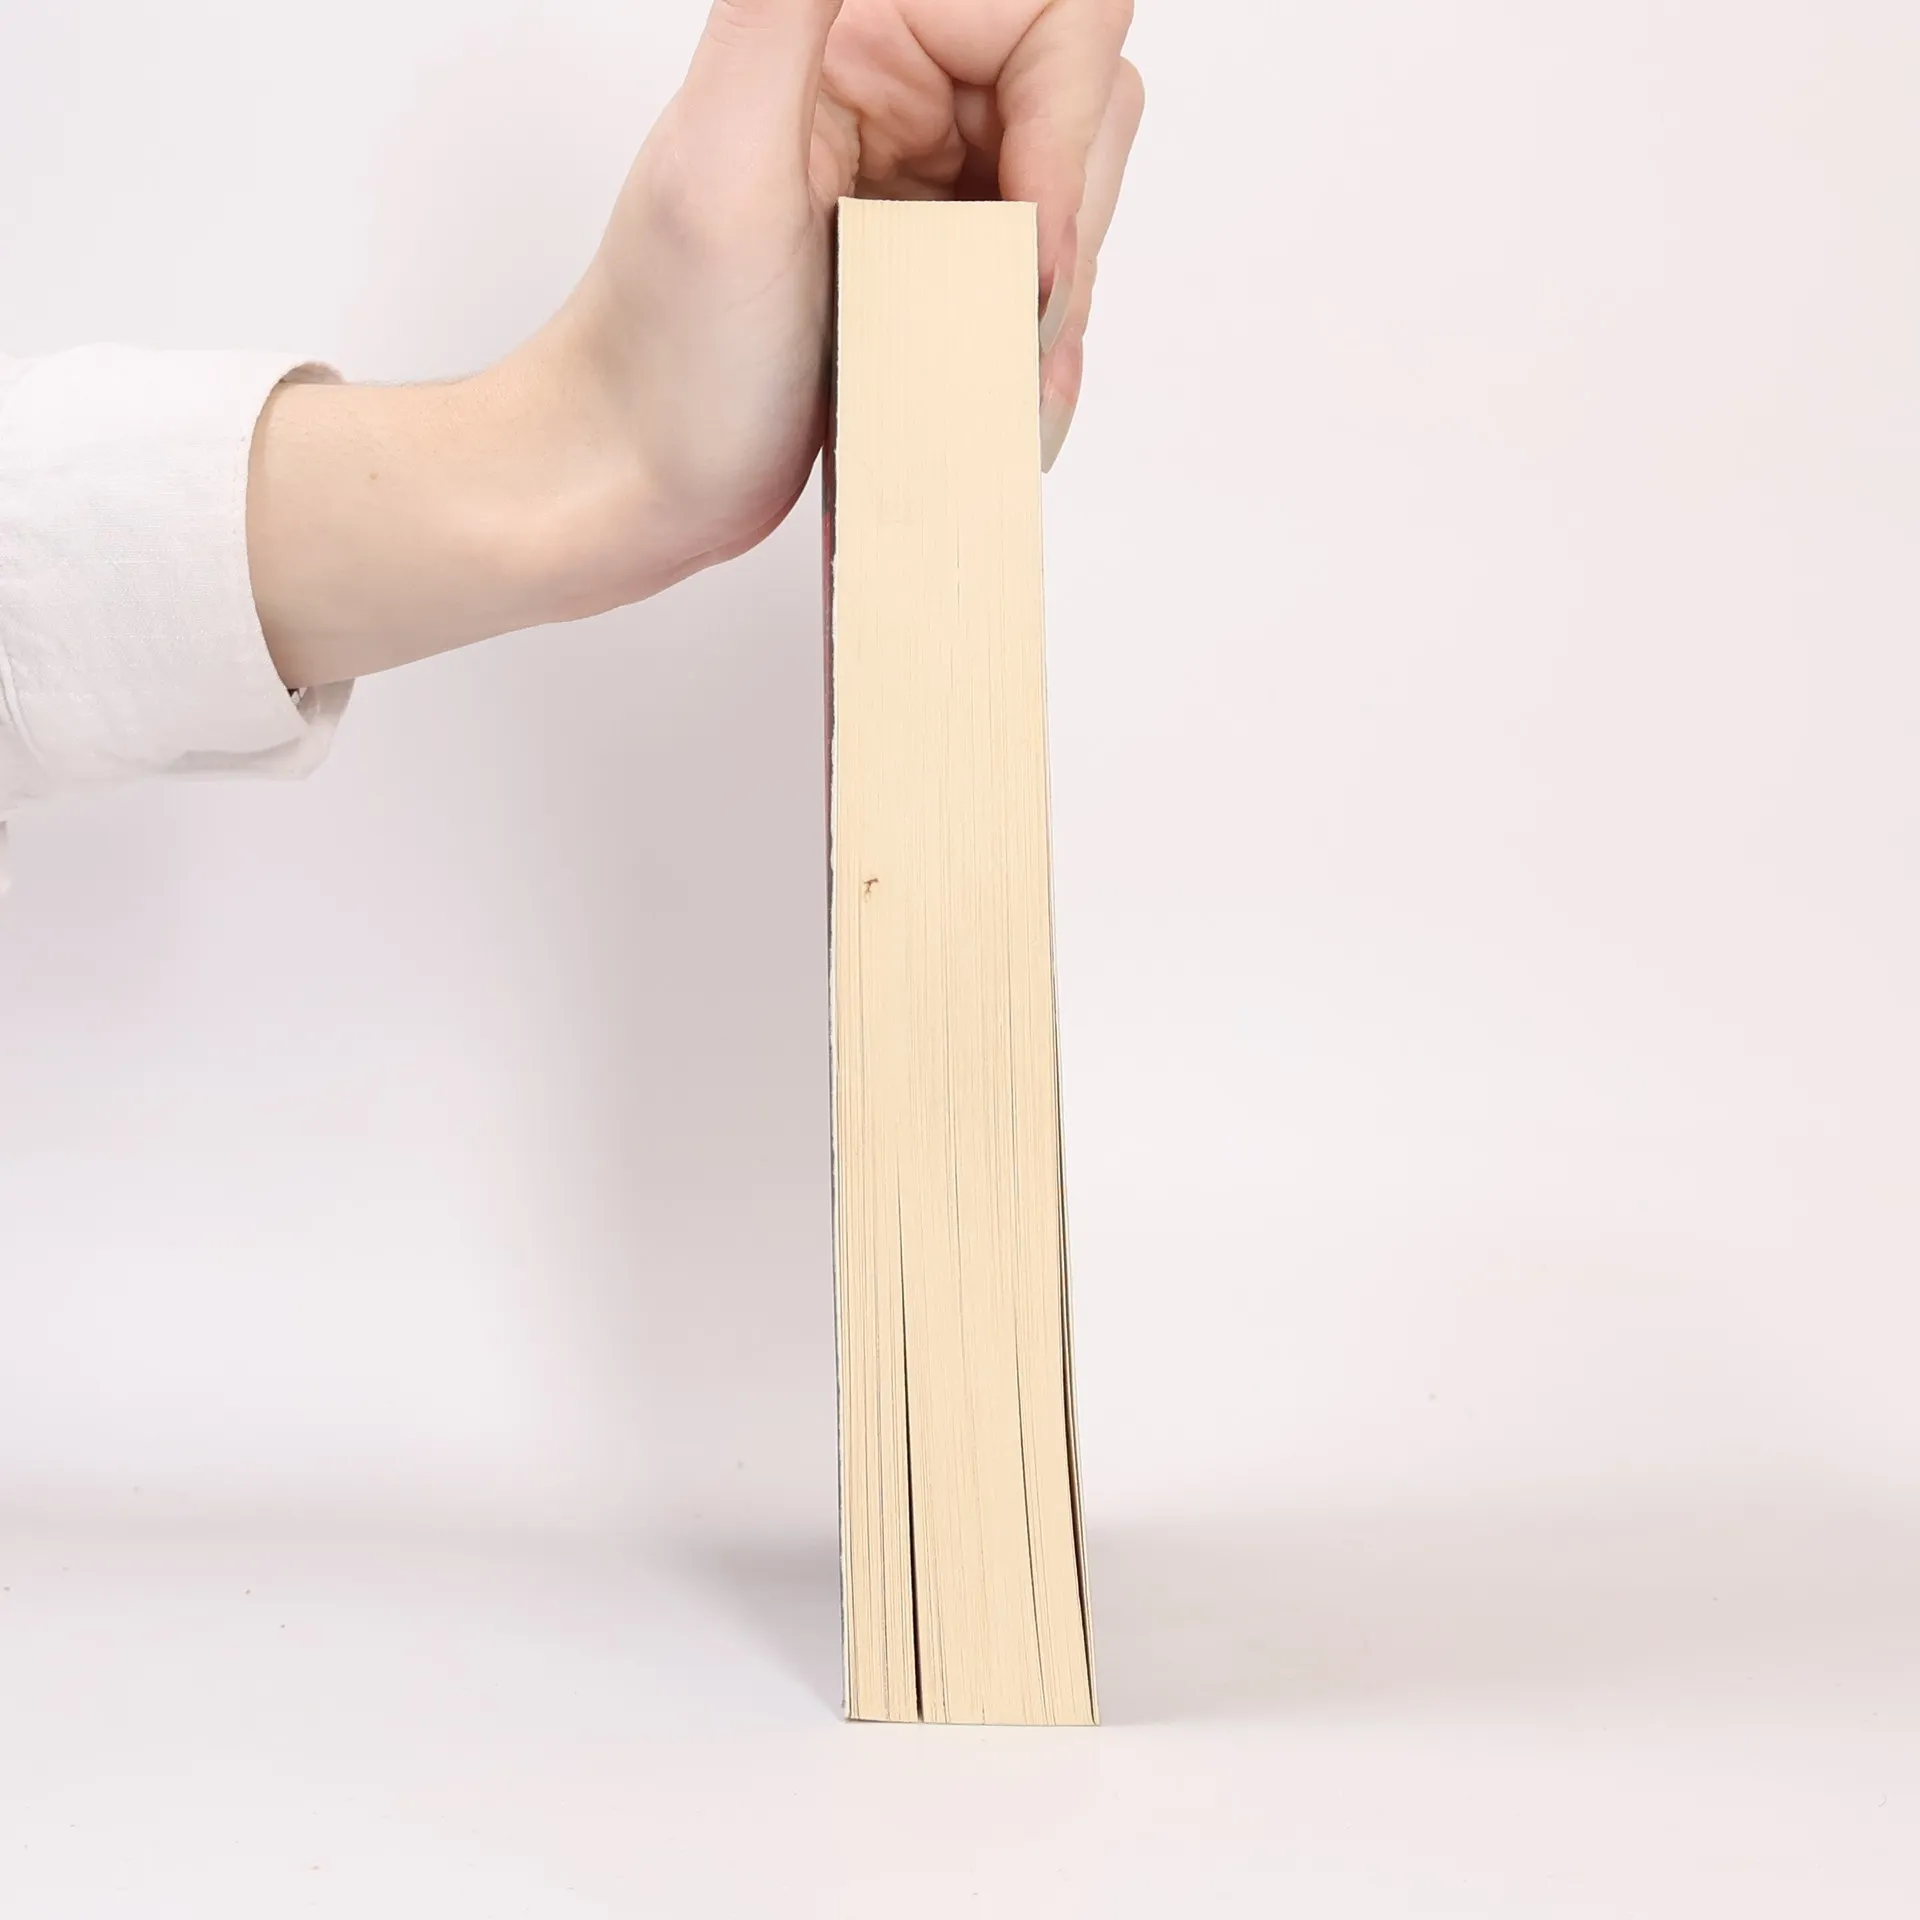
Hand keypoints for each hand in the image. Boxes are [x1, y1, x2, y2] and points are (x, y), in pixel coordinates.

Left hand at [252, 0, 1141, 687]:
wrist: (639, 476)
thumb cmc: (666, 348)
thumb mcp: (722, 155)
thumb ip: (790, 3)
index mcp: (855, 31)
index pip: (1053, 21)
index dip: (1064, 127)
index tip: (1025, 240)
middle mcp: (900, 91)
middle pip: (1085, 108)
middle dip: (1065, 228)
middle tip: (1006, 318)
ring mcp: (924, 182)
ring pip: (1075, 202)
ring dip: (1056, 305)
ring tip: (991, 377)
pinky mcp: (934, 267)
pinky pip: (1042, 280)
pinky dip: (1035, 346)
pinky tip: (985, 394)